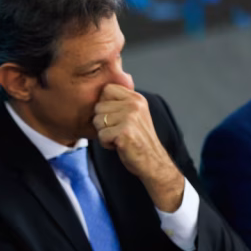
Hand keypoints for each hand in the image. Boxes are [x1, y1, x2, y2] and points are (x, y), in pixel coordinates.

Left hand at [93, 84, 184, 211]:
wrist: (152, 161)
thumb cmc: (139, 140)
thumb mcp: (135, 114)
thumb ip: (121, 102)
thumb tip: (101, 92)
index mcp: (136, 98)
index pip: (107, 89)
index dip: (104, 103)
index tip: (113, 116)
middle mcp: (134, 105)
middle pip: (98, 107)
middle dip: (102, 122)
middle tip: (118, 130)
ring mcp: (129, 118)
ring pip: (97, 121)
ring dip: (104, 133)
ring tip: (119, 137)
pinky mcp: (124, 132)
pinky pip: (101, 135)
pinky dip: (106, 144)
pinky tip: (119, 145)